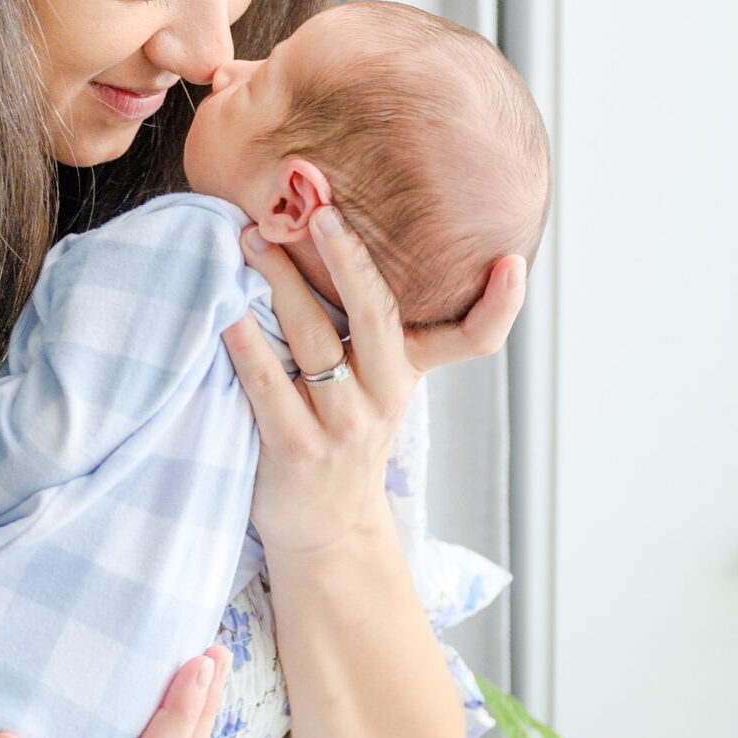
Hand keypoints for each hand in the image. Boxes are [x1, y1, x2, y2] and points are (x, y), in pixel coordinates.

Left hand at [224, 207, 526, 559]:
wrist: (325, 529)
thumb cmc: (342, 434)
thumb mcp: (377, 384)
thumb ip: (369, 326)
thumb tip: (341, 235)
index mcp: (407, 372)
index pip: (472, 339)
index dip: (501, 306)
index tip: (511, 261)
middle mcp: (383, 397)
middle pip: (377, 317)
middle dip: (350, 258)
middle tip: (322, 208)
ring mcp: (342, 426)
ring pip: (315, 341)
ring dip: (282, 283)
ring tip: (252, 238)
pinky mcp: (296, 450)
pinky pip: (268, 385)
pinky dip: (246, 343)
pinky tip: (225, 310)